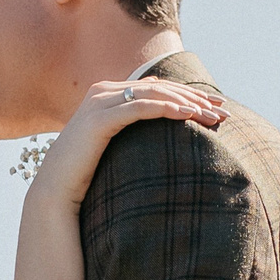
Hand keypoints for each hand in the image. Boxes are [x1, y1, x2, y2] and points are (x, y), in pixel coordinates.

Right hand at [28, 78, 225, 211]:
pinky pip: (141, 108)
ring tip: (214, 116)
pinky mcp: (100, 118)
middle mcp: (104, 92)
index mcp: (108, 95)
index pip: (157, 89)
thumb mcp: (114, 147)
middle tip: (223, 110)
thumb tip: (161, 128)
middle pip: (160, 88)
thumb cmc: (86, 174)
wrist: (56, 190)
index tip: (216, 106)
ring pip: (154, 95)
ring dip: (188, 103)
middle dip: (195, 97)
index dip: (189, 95)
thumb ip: (132, 131)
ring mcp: (100, 102)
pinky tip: (189, 115)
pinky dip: (167, 108)